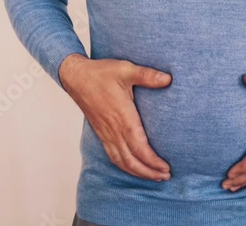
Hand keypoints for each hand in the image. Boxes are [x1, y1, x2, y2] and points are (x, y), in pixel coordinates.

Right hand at [59, 54, 172, 181]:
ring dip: (138, 172)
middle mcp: (113, 130)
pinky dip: (125, 166)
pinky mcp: (101, 133)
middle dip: (149, 172)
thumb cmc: (101, 73)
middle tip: (165, 176)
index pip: (139, 147)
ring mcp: (106, 133)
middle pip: (131, 160)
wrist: (76, 77)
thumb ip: (147, 75)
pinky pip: (113, 155)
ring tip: (154, 176)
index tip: (166, 167)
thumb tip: (168, 79)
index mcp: (122, 117)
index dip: (153, 161)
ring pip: (121, 161)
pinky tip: (133, 167)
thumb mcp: (126, 69)